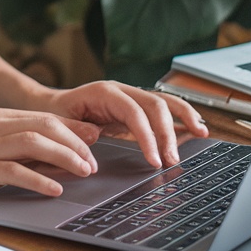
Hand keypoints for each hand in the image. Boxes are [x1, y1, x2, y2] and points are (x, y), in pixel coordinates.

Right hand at [0, 108, 102, 199]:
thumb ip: (14, 146)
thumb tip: (52, 157)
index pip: (46, 116)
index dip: (75, 128)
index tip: (97, 140)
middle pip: (46, 125)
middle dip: (77, 143)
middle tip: (95, 162)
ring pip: (34, 142)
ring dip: (65, 157)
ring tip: (84, 172)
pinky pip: (13, 171)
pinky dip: (38, 179)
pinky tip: (54, 189)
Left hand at [44, 81, 208, 168]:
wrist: (49, 105)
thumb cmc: (55, 115)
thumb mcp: (59, 123)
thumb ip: (75, 131)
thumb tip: (94, 137)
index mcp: (104, 92)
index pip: (134, 112)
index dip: (147, 136)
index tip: (154, 160)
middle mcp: (121, 90)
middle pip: (154, 105)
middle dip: (167, 133)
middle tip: (172, 160)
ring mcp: (130, 96)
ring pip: (163, 101)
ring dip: (184, 117)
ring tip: (201, 132)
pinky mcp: (135, 106)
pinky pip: (161, 108)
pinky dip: (179, 116)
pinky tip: (194, 126)